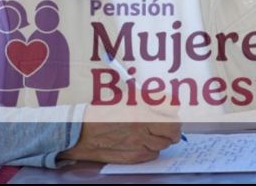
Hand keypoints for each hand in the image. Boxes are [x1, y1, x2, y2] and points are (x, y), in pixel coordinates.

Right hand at [59, 105, 181, 163]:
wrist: (80, 133)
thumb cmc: (101, 113)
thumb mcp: (126, 98)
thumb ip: (149, 99)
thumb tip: (167, 101)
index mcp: (141, 109)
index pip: (173, 112)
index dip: (175, 113)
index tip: (173, 113)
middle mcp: (143, 127)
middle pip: (173, 131)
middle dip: (173, 129)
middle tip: (169, 127)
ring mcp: (138, 144)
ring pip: (164, 144)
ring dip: (162, 139)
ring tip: (154, 134)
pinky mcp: (132, 157)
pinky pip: (152, 155)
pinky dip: (152, 149)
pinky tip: (143, 143)